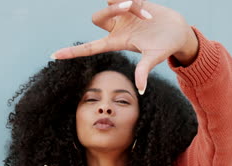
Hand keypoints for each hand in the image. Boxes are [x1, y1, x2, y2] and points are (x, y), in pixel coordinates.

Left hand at [50, 0, 197, 93]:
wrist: (178, 30)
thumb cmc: (166, 47)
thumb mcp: (154, 58)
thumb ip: (144, 71)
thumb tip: (141, 90)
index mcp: (117, 42)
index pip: (89, 48)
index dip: (72, 52)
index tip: (54, 55)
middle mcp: (116, 28)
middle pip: (96, 18)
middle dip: (110, 12)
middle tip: (130, 6)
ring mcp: (122, 14)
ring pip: (109, 3)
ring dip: (124, 3)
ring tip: (146, 13)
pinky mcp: (131, 2)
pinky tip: (146, 6)